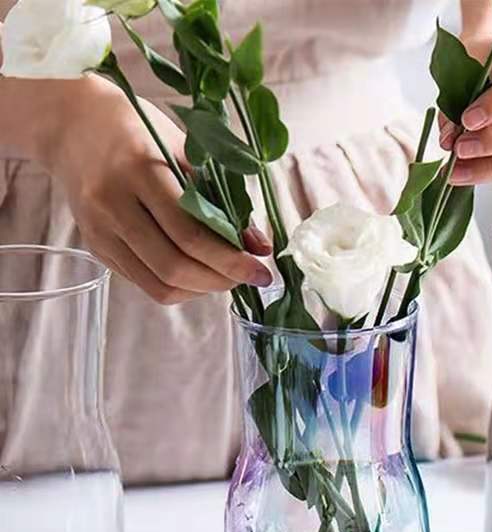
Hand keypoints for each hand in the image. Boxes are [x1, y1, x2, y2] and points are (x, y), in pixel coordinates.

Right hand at [42, 77, 272, 304]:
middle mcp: (113, 205)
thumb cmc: (138, 130)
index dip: (231, 261)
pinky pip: (143, 282)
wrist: (72, 123)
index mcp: (139, 171)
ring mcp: (100, 230)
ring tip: (223, 276)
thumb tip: (260, 246)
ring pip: (158, 284)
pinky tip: (196, 272)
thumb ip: (223, 198)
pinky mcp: (95, 247)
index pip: (190, 235)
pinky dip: (178, 285)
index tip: (261, 272)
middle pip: (174, 267)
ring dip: (200, 289)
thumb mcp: (185, 150)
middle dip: (219, 281)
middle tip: (245, 277)